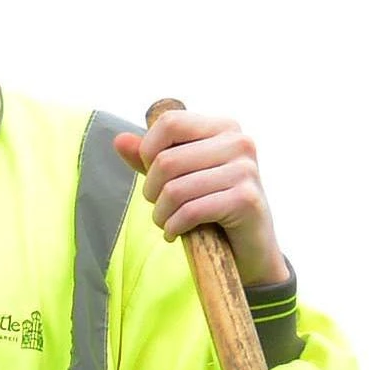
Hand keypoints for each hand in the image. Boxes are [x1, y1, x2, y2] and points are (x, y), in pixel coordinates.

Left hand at [112, 105, 289, 285]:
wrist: (249, 247)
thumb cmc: (212, 205)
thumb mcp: (179, 177)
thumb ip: (151, 158)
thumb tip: (119, 140)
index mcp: (223, 127)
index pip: (169, 123)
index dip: (148, 151)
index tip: (153, 176)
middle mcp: (239, 142)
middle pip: (167, 160)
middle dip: (151, 191)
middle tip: (159, 207)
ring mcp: (246, 170)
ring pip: (175, 189)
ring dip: (160, 214)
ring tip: (166, 222)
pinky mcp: (246, 200)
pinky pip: (191, 211)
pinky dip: (173, 227)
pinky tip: (175, 233)